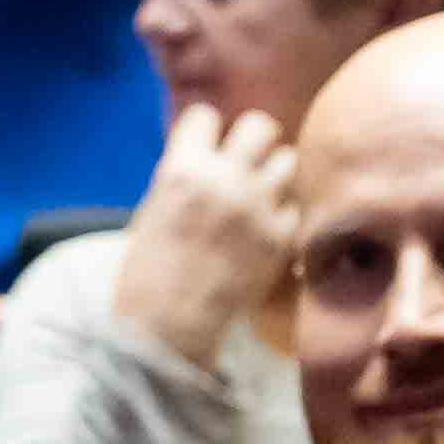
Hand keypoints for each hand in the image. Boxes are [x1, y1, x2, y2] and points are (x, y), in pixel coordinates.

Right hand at [110, 101, 300, 366]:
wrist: (166, 328)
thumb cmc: (147, 271)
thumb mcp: (154, 209)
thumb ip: (187, 176)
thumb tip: (213, 156)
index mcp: (181, 169)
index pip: (206, 116)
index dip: (206, 132)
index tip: (204, 149)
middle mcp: (223, 179)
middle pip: (260, 126)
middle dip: (253, 141)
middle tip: (246, 163)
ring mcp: (257, 208)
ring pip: (288, 160)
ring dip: (274, 174)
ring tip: (260, 197)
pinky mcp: (280, 238)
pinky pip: (295, 208)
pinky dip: (283, 217)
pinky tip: (265, 234)